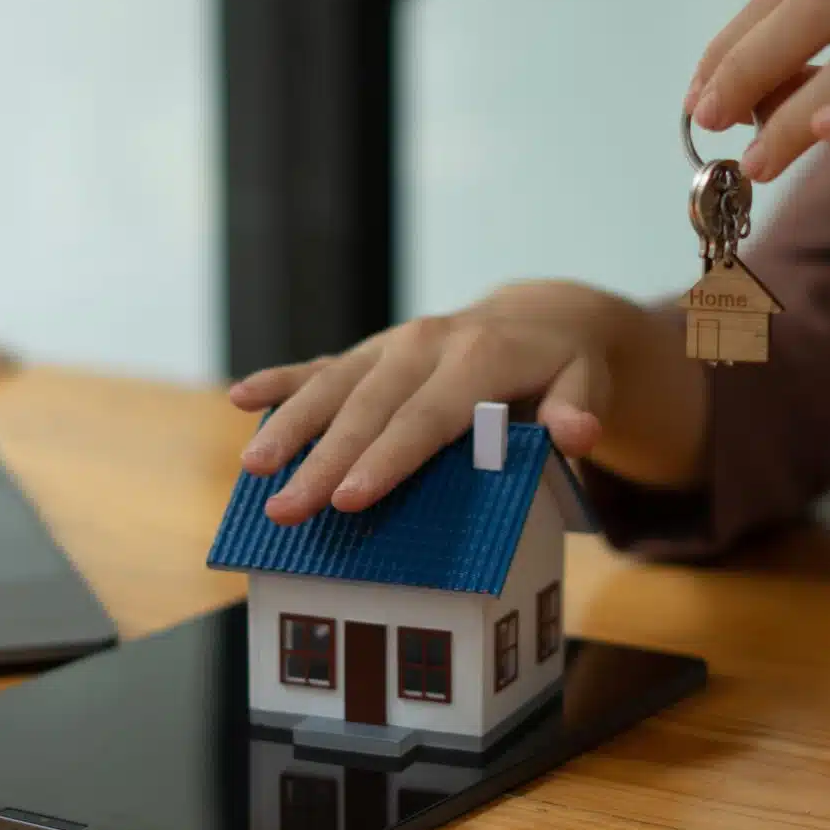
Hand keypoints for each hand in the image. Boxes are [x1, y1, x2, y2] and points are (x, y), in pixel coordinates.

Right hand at [227, 282, 662, 525]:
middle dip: (323, 462)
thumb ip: (579, 408)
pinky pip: (322, 365)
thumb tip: (578, 434)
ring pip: (333, 386)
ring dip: (290, 428)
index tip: (351, 499)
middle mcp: (426, 345)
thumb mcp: (589, 383)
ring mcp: (393, 346)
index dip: (388, 460)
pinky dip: (281, 380)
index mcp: (477, 357)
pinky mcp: (374, 352)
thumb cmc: (565, 366)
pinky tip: (241, 398)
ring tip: (253, 470)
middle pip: (368, 410)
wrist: (544, 318)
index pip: (427, 418)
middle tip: (286, 510)